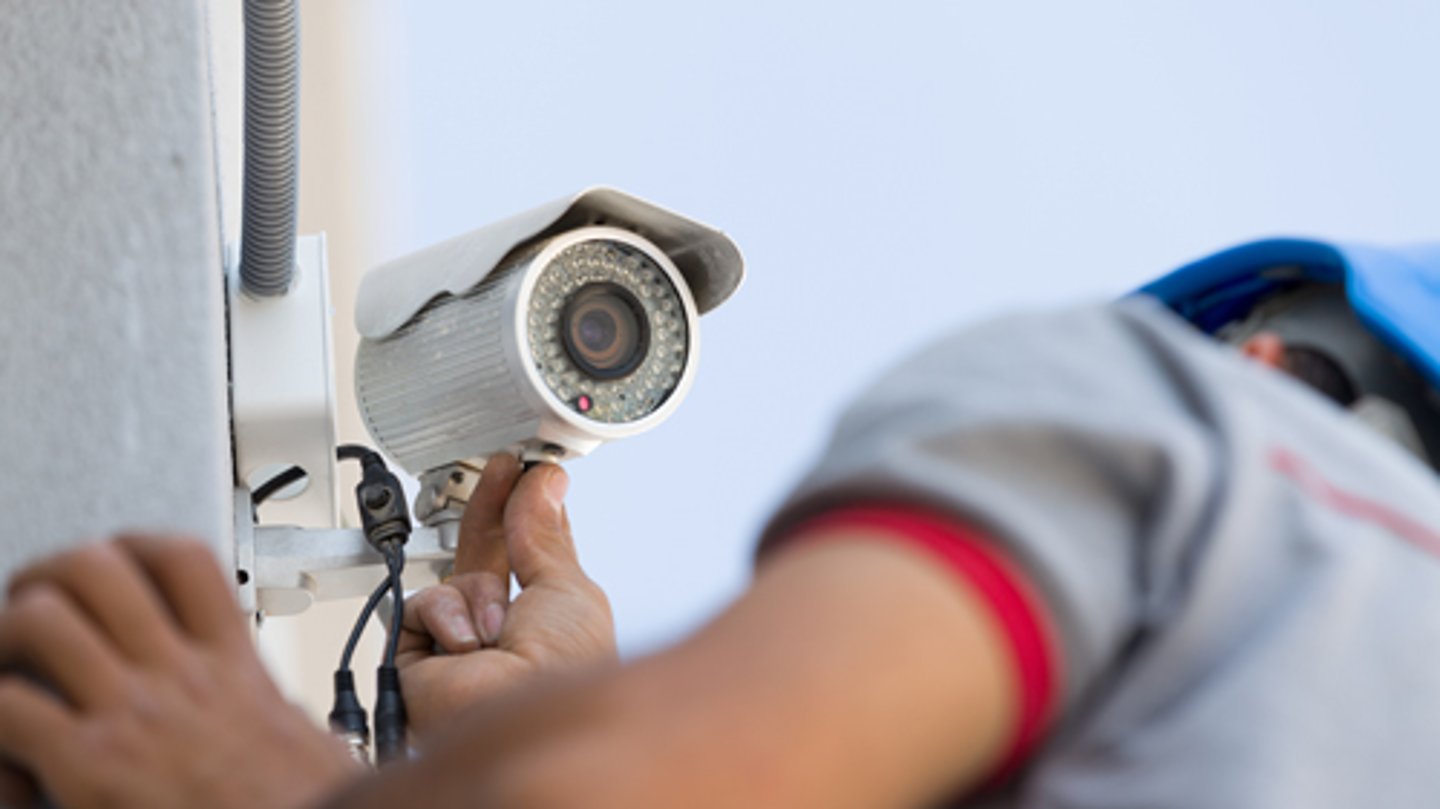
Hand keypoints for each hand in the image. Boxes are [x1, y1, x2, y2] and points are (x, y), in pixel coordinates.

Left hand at [0, 536, 358, 808]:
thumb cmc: (307, 805)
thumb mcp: (306, 735)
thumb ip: (274, 707)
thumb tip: (270, 711)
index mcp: (234, 668)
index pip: (183, 560)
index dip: (133, 545)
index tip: (115, 564)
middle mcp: (180, 677)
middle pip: (97, 567)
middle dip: (47, 578)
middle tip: (35, 607)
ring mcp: (134, 713)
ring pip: (40, 619)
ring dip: (6, 638)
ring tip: (7, 671)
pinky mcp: (91, 765)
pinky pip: (8, 706)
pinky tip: (9, 758)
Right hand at [397, 454, 616, 737]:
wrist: (517, 715)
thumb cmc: (562, 673)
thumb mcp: (567, 588)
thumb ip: (544, 534)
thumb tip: (544, 484)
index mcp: (549, 622)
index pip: (530, 553)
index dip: (526, 511)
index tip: (528, 471)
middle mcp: (505, 635)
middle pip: (487, 557)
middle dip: (494, 513)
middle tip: (502, 469)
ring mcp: (460, 647)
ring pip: (454, 580)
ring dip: (477, 596)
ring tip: (496, 631)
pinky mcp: (417, 658)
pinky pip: (421, 602)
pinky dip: (444, 617)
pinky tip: (465, 646)